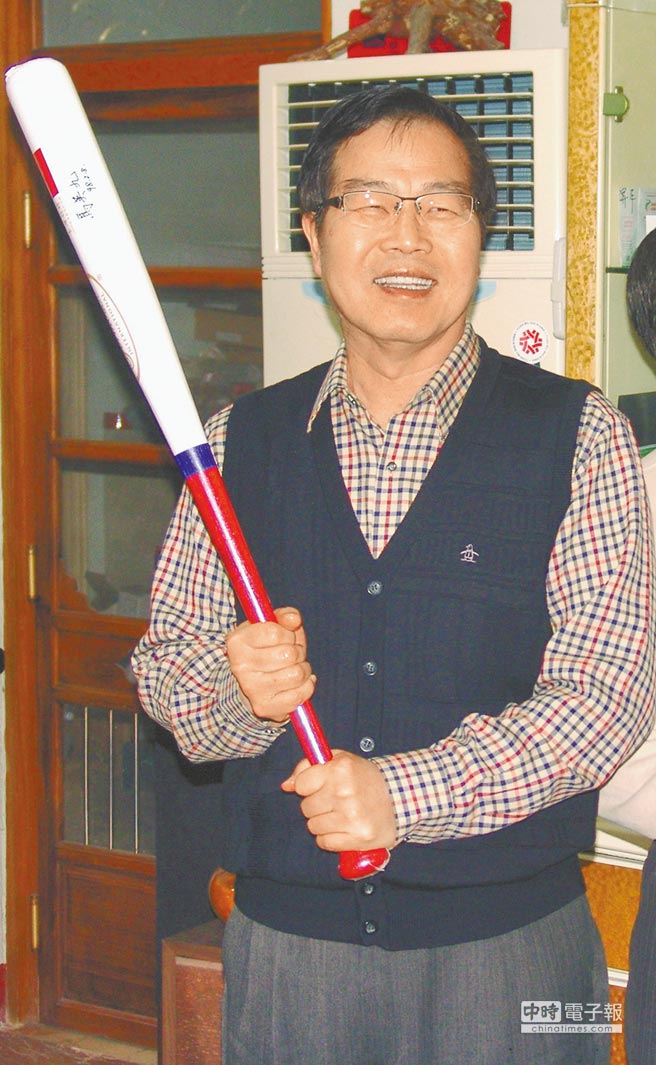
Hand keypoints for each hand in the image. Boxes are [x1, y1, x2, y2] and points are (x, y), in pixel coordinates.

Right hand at [225, 606, 315, 723]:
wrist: (251, 683)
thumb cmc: (266, 649)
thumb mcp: (272, 627)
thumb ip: (284, 617)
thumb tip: (294, 619)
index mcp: (237, 641)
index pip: (274, 632)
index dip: (288, 634)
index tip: (285, 638)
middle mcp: (239, 666)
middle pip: (289, 654)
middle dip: (298, 652)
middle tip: (291, 656)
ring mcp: (250, 688)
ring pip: (297, 674)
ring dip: (304, 669)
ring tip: (294, 668)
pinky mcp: (263, 707)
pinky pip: (299, 694)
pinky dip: (307, 687)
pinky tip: (298, 683)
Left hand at [281, 750, 396, 852]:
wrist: (400, 798)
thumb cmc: (365, 778)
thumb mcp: (340, 761)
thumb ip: (309, 766)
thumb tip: (286, 785)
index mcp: (340, 769)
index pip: (301, 784)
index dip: (307, 787)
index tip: (318, 787)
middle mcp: (345, 792)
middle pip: (306, 807)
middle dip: (316, 805)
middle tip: (334, 801)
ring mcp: (352, 816)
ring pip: (313, 826)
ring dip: (323, 823)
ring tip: (341, 815)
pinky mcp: (358, 838)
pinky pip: (324, 842)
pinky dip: (330, 838)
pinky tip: (344, 828)